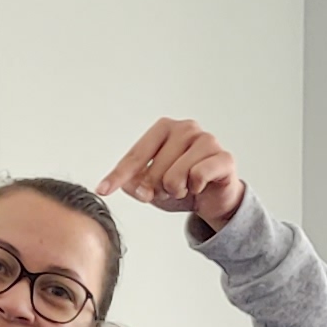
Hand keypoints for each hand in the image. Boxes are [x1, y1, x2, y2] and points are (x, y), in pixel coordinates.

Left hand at [97, 116, 246, 237]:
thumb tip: (132, 187)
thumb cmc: (181, 185)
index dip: (118, 176)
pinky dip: (196, 188)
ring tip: (186, 187)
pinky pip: (198, 176)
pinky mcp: (223, 157)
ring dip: (177, 191)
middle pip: (154, 170)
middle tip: (170, 190)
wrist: (213, 198)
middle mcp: (185, 128)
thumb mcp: (150, 188)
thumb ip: (135, 184)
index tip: (103, 190)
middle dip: (158, 189)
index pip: (135, 155)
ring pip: (175, 176)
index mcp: (164, 129)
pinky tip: (202, 185)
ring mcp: (207, 139)